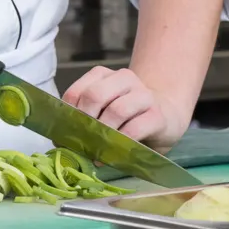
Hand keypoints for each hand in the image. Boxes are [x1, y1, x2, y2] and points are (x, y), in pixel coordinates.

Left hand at [62, 67, 190, 151]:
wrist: (165, 115)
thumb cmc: (127, 116)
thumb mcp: (103, 111)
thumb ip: (85, 119)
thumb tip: (62, 142)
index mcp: (104, 75)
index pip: (77, 91)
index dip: (68, 116)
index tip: (66, 135)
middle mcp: (124, 79)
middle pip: (95, 95)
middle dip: (84, 122)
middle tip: (81, 142)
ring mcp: (143, 95)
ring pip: (116, 110)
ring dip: (103, 134)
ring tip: (97, 151)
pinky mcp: (157, 115)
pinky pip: (135, 129)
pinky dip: (120, 143)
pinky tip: (114, 153)